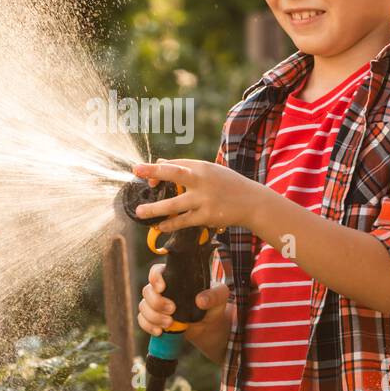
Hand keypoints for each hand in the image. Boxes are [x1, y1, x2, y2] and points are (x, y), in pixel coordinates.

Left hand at [131, 158, 261, 232]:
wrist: (252, 202)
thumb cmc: (228, 184)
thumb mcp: (210, 171)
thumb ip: (187, 168)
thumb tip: (160, 164)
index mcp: (202, 166)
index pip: (174, 164)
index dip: (156, 169)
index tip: (141, 172)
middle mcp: (202, 180)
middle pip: (174, 173)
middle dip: (154, 172)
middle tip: (136, 171)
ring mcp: (204, 199)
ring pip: (174, 204)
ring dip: (155, 209)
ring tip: (139, 212)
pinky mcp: (207, 216)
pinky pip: (183, 221)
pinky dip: (170, 224)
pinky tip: (159, 227)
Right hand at [137, 261, 229, 336]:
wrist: (209, 325)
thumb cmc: (213, 304)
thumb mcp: (219, 296)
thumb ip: (214, 295)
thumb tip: (200, 300)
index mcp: (175, 277)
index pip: (157, 271)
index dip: (155, 277)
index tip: (162, 287)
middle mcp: (162, 289)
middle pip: (147, 290)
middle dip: (156, 302)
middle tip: (172, 310)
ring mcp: (156, 305)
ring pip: (143, 306)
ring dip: (153, 316)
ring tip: (169, 324)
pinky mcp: (155, 319)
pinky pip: (142, 320)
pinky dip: (148, 326)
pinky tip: (159, 332)